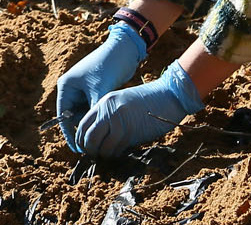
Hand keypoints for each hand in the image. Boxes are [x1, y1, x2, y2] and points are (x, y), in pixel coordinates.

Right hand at [55, 22, 145, 152]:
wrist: (123, 49)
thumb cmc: (107, 66)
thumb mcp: (99, 91)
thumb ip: (94, 112)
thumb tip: (94, 133)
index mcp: (66, 86)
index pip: (63, 116)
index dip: (69, 134)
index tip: (77, 150)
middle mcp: (72, 89)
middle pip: (73, 116)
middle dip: (82, 130)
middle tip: (92, 147)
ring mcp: (83, 89)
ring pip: (85, 113)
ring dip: (92, 124)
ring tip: (101, 139)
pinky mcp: (95, 90)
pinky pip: (94, 108)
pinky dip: (99, 117)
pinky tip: (107, 128)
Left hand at [74, 59, 204, 157]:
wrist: (169, 95)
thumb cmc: (149, 101)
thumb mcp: (123, 103)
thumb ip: (110, 117)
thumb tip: (99, 138)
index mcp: (104, 102)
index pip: (83, 124)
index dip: (81, 139)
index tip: (85, 147)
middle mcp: (107, 110)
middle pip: (87, 136)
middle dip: (88, 149)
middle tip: (94, 155)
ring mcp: (117, 120)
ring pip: (98, 144)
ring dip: (101, 154)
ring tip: (107, 155)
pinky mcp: (129, 130)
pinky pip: (114, 148)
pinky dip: (114, 154)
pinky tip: (118, 153)